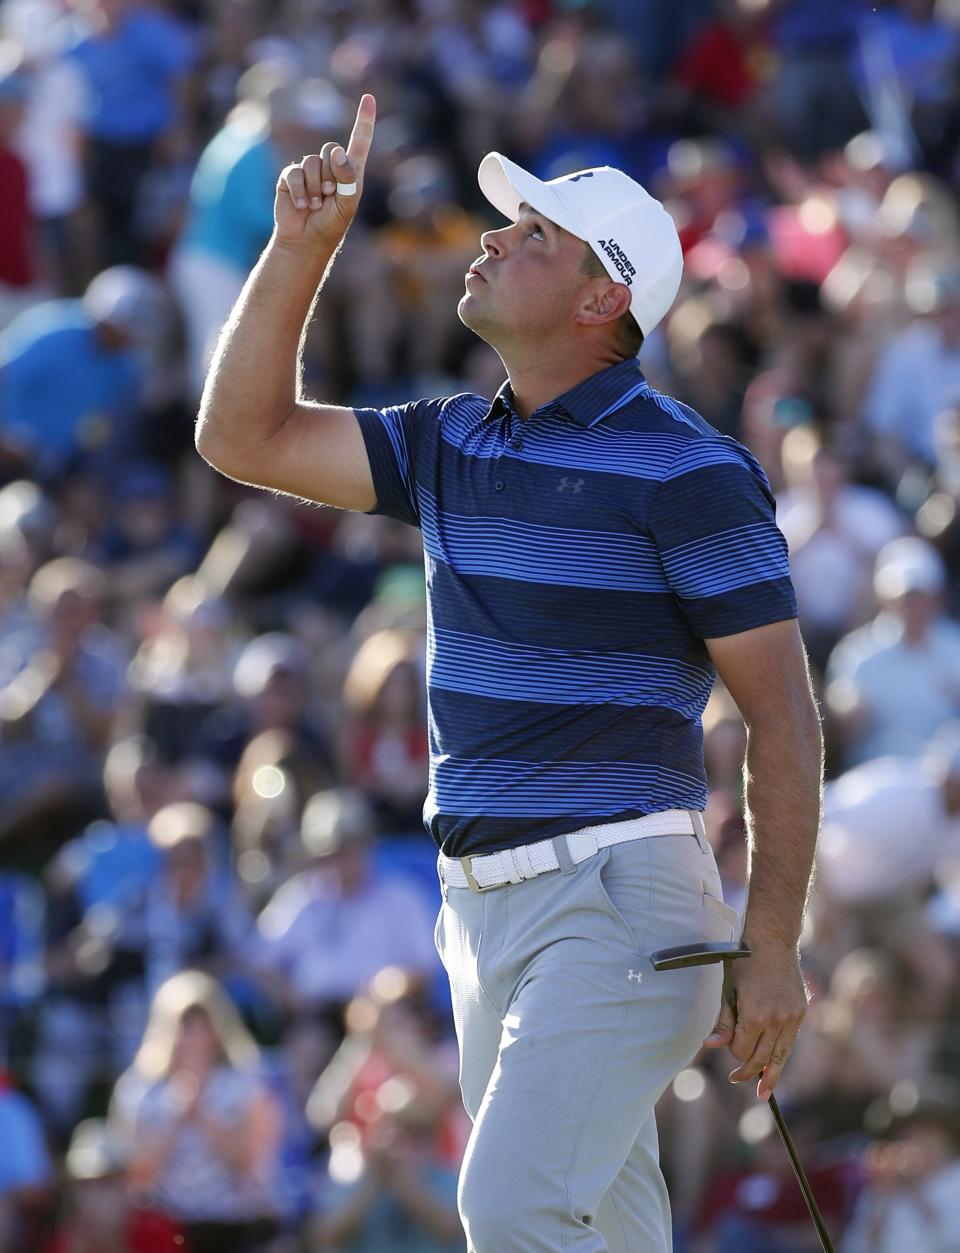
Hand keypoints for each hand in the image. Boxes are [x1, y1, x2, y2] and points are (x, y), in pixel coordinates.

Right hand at [274, 94, 375, 248]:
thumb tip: (336, 151)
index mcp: (349, 171)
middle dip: (330, 176)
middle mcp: (330, 166)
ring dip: (314, 187)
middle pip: (330, 150)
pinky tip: (301, 205)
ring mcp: (309, 170)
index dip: (364, 120)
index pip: (359, 141)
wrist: (306, 240)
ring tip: (315, 205)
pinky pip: (295, 173)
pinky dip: (300, 191)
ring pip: (312, 162)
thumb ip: (347, 177)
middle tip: (329, 196)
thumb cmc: (332, 223)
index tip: (369, 98)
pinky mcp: (291, 177)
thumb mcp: (347, 203)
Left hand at [703, 940, 806, 1098]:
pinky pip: (790, 1042)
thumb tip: (711, 1046)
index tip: (727, 1044)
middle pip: (761, 1059)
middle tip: (736, 1079)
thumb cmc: (744, 963)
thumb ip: (723, 1022)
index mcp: (755, 1016)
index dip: (732, 1051)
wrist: (772, 941)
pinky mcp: (801, 1013)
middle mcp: (776, 1021)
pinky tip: (776, 1067)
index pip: (741, 1050)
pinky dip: (782, 1055)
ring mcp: (792, 1018)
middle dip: (748, 1071)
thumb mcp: (728, 990)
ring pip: (780, 1056)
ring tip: (764, 1092)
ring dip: (770, 1074)